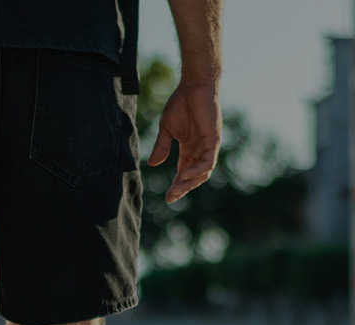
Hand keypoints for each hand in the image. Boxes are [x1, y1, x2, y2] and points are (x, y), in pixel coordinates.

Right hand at [147, 83, 221, 202]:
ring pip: (202, 173)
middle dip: (182, 188)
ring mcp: (209, 146)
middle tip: (170, 197)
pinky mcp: (214, 140)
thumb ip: (161, 147)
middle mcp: (200, 149)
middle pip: (193, 177)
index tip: (167, 197)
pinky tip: (185, 175)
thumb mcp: (166, 129)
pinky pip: (208, 162)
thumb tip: (152, 165)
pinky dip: (197, 171)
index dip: (177, 185)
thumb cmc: (181, 103)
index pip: (184, 172)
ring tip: (176, 189)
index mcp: (189, 148)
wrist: (193, 85)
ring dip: (189, 183)